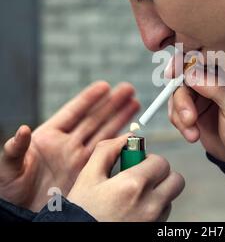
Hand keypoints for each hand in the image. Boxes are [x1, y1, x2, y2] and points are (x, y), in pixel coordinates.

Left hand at [0, 81, 138, 210]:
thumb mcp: (8, 167)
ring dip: (120, 118)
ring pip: (105, 133)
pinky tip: (131, 133)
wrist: (20, 215)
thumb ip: (16, 148)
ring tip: (134, 104)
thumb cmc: (8, 190)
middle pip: (94, 119)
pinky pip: (108, 155)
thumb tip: (22, 130)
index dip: (89, 99)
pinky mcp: (87, 174)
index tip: (105, 86)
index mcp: (48, 137)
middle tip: (128, 90)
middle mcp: (67, 145)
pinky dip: (120, 143)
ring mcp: (79, 159)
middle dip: (112, 104)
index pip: (73, 113)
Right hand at [67, 136, 184, 221]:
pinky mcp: (153, 231)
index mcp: (133, 185)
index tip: (136, 164)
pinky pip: (163, 215)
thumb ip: (108, 150)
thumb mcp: (88, 177)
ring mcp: (154, 222)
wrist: (79, 236)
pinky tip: (133, 210)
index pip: (161, 162)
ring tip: (133, 197)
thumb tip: (128, 137)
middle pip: (176, 180)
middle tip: (141, 177)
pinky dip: (154, 209)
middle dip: (161, 175)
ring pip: (170, 198)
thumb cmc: (81, 211)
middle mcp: (149, 205)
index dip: (149, 160)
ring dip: (158, 193)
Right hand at [168, 63, 224, 162]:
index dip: (184, 64)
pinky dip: (179, 124)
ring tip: (192, 133)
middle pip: (185, 78)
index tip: (172, 75)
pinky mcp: (194, 110)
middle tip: (188, 119)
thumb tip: (191, 74)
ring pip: (177, 95)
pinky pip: (176, 110)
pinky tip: (192, 136)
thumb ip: (217, 90)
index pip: (204, 59)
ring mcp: (203, 96)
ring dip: (179, 115)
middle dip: (182, 99)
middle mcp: (214, 80)